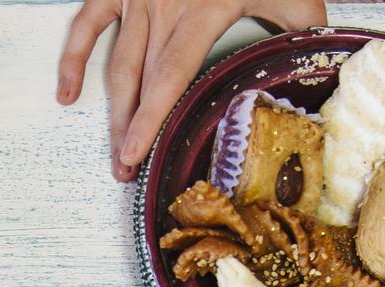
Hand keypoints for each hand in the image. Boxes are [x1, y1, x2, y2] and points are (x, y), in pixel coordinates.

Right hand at [57, 0, 325, 181]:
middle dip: (131, 130)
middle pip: (140, 82)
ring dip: (113, 112)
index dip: (151, 118)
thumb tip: (316, 59)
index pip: (170, 76)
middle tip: (127, 173)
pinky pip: (87, 24)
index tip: (136, 153)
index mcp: (201, 10)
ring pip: (119, 66)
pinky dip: (74, 58)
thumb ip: (302, 21)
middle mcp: (162, 7)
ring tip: (114, 153)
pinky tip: (67, 93)